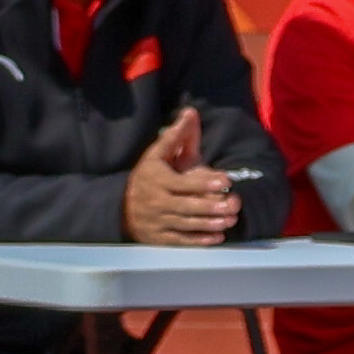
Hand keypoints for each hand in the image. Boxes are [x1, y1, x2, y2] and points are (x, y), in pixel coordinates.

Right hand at [124, 114, 244, 246]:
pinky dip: (199, 241)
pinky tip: (217, 238)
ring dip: (209, 224)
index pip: (183, 183)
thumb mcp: (155, 155)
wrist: (120, 207)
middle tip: (233, 205)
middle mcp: (157, 202)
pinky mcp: (159, 238)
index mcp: (157, 179)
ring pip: (186, 224)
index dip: (205, 182)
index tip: (225, 181)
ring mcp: (157, 222)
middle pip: (187, 206)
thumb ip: (174, 136)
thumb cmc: (145, 177)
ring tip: (229, 220)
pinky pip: (181, 240)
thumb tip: (190, 112)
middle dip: (211, 206)